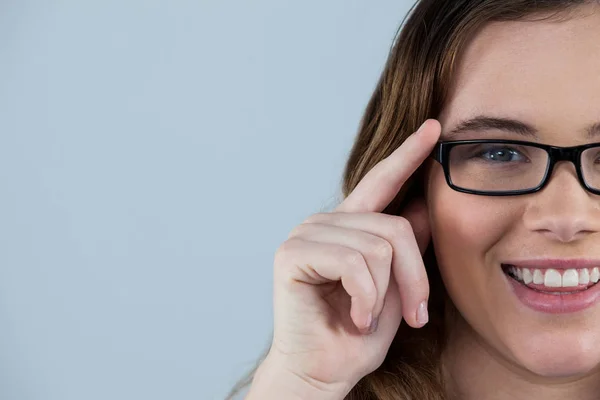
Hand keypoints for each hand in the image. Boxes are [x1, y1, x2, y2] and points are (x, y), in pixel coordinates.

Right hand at [264, 119, 440, 397]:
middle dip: (415, 278)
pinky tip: (353, 316)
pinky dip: (364, 298)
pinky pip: (354, 263)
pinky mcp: (293, 253)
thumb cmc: (356, 336)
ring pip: (378, 247)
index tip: (433, 127)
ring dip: (385, 294)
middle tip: (415, 315)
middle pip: (396, 227)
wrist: (323, 372)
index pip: (382, 181)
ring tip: (368, 317)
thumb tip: (424, 208)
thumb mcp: (396, 289)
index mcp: (349, 227)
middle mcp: (325, 222)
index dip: (408, 154)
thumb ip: (406, 248)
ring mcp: (306, 234)